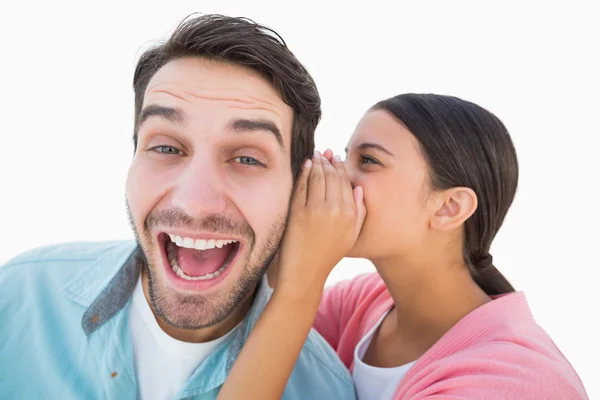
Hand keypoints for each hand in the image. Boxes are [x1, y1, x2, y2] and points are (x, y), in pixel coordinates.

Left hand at [274, 151, 365, 301]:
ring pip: (318, 177)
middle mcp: (336, 210)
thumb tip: (359, 189)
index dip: (340, 167)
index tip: (334, 159)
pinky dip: (304, 173)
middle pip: (332, 176)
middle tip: (323, 153)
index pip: (346, 182)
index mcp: (350, 214)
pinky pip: (302, 185)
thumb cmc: (328, 255)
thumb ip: (359, 213)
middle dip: (328, 161)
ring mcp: (316, 210)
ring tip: (314, 156)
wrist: (305, 273)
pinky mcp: (299, 212)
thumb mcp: (351, 236)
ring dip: (316, 163)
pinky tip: (305, 166)